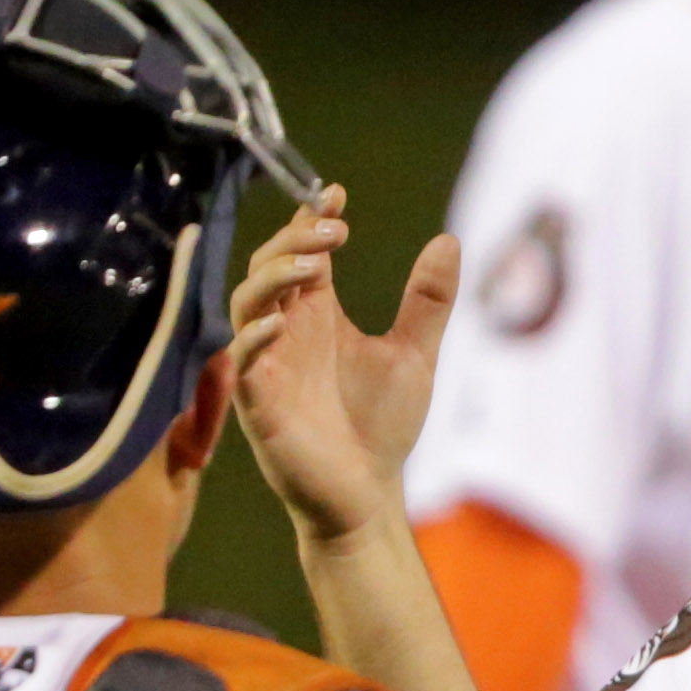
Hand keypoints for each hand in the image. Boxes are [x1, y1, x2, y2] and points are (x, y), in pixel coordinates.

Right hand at [228, 186, 463, 550]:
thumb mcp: (415, 354)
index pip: (303, 254)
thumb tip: (449, 241)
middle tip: (333, 230)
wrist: (368, 495)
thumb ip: (428, 301)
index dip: (312, 220)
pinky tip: (280, 324)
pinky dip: (253, 339)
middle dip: (293, 241)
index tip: (336, 194)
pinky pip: (241, 363)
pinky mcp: (258, 405)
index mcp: (318, 317)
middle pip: (268, 268)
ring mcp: (268, 367)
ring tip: (312, 267)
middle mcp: (287, 334)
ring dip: (272, 279)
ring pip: (246, 305)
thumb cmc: (381, 427)